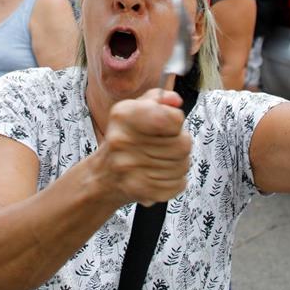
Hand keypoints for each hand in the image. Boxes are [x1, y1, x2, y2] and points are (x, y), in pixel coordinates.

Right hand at [93, 89, 190, 206]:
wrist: (105, 175)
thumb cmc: (126, 137)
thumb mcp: (136, 109)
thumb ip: (158, 98)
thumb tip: (175, 101)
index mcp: (123, 116)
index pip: (172, 119)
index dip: (177, 120)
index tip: (169, 123)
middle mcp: (123, 142)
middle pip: (184, 143)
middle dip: (180, 142)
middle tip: (165, 144)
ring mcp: (131, 169)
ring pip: (183, 165)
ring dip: (178, 162)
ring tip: (161, 159)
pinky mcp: (142, 191)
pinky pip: (179, 183)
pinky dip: (175, 179)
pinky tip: (159, 173)